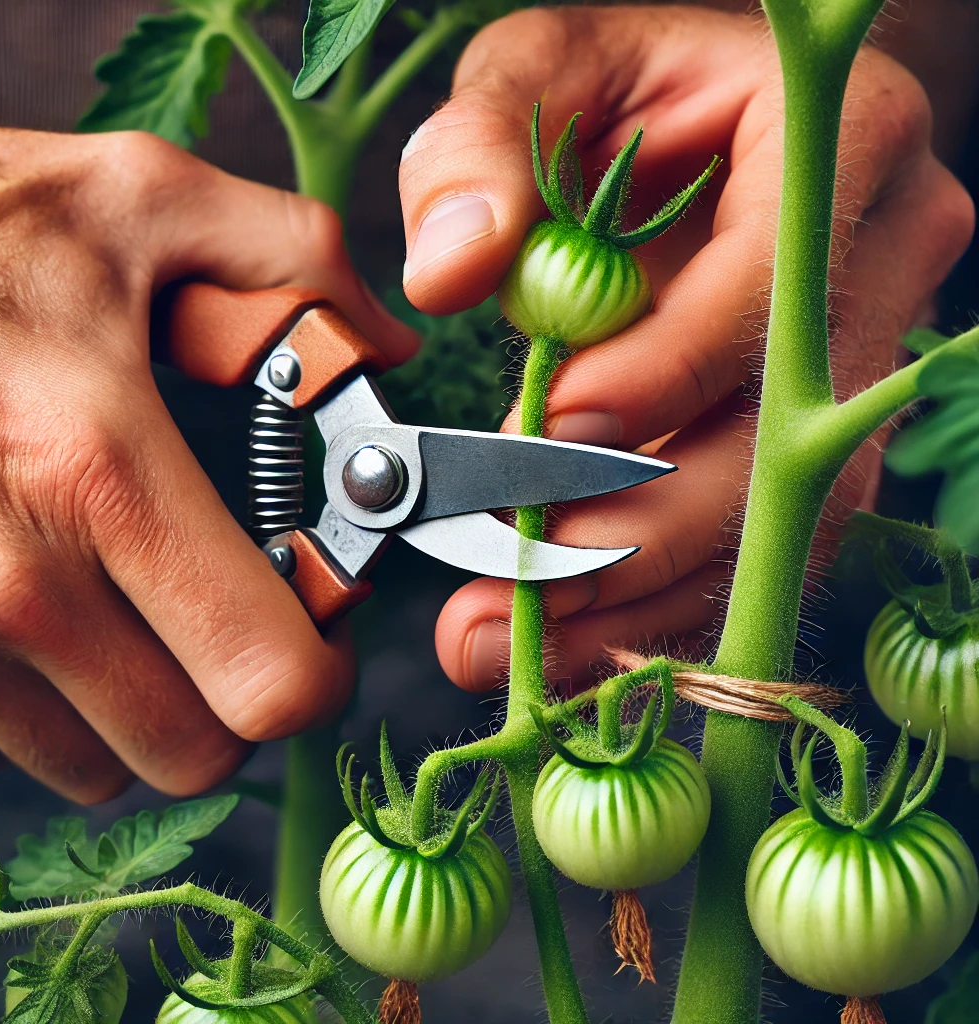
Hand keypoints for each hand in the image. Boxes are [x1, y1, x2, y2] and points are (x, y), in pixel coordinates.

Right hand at [0, 123, 417, 800]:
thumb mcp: (138, 199)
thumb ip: (294, 260)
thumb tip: (388, 340)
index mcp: (101, 468)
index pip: (266, 681)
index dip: (318, 671)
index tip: (316, 624)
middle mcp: (5, 577)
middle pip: (188, 752)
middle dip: (231, 696)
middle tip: (229, 615)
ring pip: (91, 763)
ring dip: (130, 702)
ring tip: (121, 598)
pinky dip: (30, 706)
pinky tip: (32, 618)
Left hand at [398, 5, 973, 691]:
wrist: (697, 125)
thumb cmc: (622, 92)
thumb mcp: (540, 73)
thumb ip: (485, 150)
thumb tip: (450, 272)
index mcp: (839, 145)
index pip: (768, 286)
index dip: (664, 373)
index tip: (548, 433)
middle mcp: (880, 265)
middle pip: (788, 435)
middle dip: (639, 529)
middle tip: (511, 587)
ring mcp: (859, 369)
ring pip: (779, 520)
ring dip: (639, 598)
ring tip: (509, 638)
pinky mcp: (818, 443)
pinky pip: (757, 545)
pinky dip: (659, 605)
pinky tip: (568, 642)